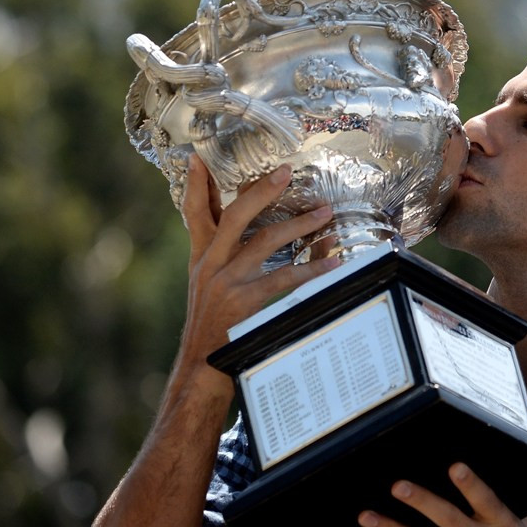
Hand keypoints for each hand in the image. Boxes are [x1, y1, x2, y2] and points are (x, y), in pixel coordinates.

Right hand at [176, 156, 338, 368]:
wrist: (201, 367)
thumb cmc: (210, 328)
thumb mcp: (206, 288)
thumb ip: (220, 261)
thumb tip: (249, 240)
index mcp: (201, 258)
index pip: (194, 213)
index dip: (196, 185)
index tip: (198, 159)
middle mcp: (211, 265)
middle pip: (235, 215)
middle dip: (261, 190)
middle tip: (286, 172)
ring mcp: (227, 282)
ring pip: (266, 241)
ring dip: (299, 225)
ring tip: (324, 215)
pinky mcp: (245, 302)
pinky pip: (284, 278)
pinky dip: (311, 268)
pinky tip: (332, 262)